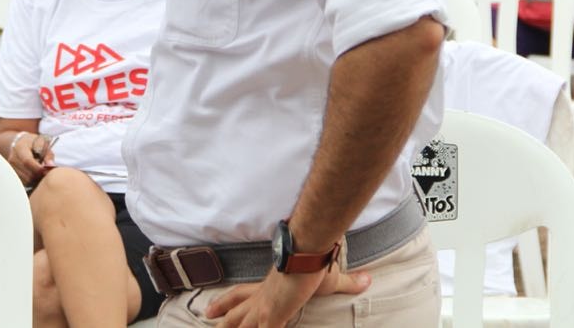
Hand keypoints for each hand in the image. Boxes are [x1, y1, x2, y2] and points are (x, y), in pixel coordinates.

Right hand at [6, 132, 53, 185]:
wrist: (21, 143)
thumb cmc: (34, 143)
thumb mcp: (43, 144)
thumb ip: (48, 154)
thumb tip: (51, 165)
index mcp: (20, 147)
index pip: (27, 161)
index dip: (39, 168)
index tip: (47, 170)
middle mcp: (13, 158)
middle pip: (27, 174)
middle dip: (40, 175)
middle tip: (47, 173)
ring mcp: (11, 167)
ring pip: (27, 181)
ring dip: (37, 180)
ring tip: (42, 173)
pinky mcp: (13, 174)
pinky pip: (25, 183)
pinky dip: (32, 182)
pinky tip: (37, 175)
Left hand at [203, 265, 369, 326]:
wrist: (310, 253)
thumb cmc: (316, 261)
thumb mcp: (330, 276)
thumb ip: (347, 282)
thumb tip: (368, 279)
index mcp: (269, 285)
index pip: (243, 293)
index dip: (228, 299)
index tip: (214, 305)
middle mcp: (262, 295)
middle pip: (235, 305)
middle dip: (221, 313)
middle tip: (206, 317)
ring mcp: (264, 307)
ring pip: (241, 323)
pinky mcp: (271, 316)